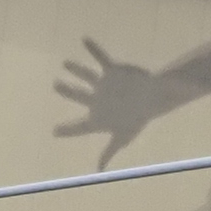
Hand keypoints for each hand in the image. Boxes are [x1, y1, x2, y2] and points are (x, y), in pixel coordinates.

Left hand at [52, 39, 159, 155]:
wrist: (155, 99)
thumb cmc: (138, 119)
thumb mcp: (122, 138)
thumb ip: (109, 152)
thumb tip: (99, 170)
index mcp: (99, 117)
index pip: (80, 126)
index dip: (68, 130)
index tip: (55, 131)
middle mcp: (99, 100)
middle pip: (79, 96)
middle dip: (67, 90)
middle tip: (55, 85)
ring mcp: (105, 85)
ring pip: (87, 76)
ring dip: (76, 69)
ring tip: (66, 63)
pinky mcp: (113, 71)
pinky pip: (101, 58)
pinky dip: (94, 49)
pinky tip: (84, 39)